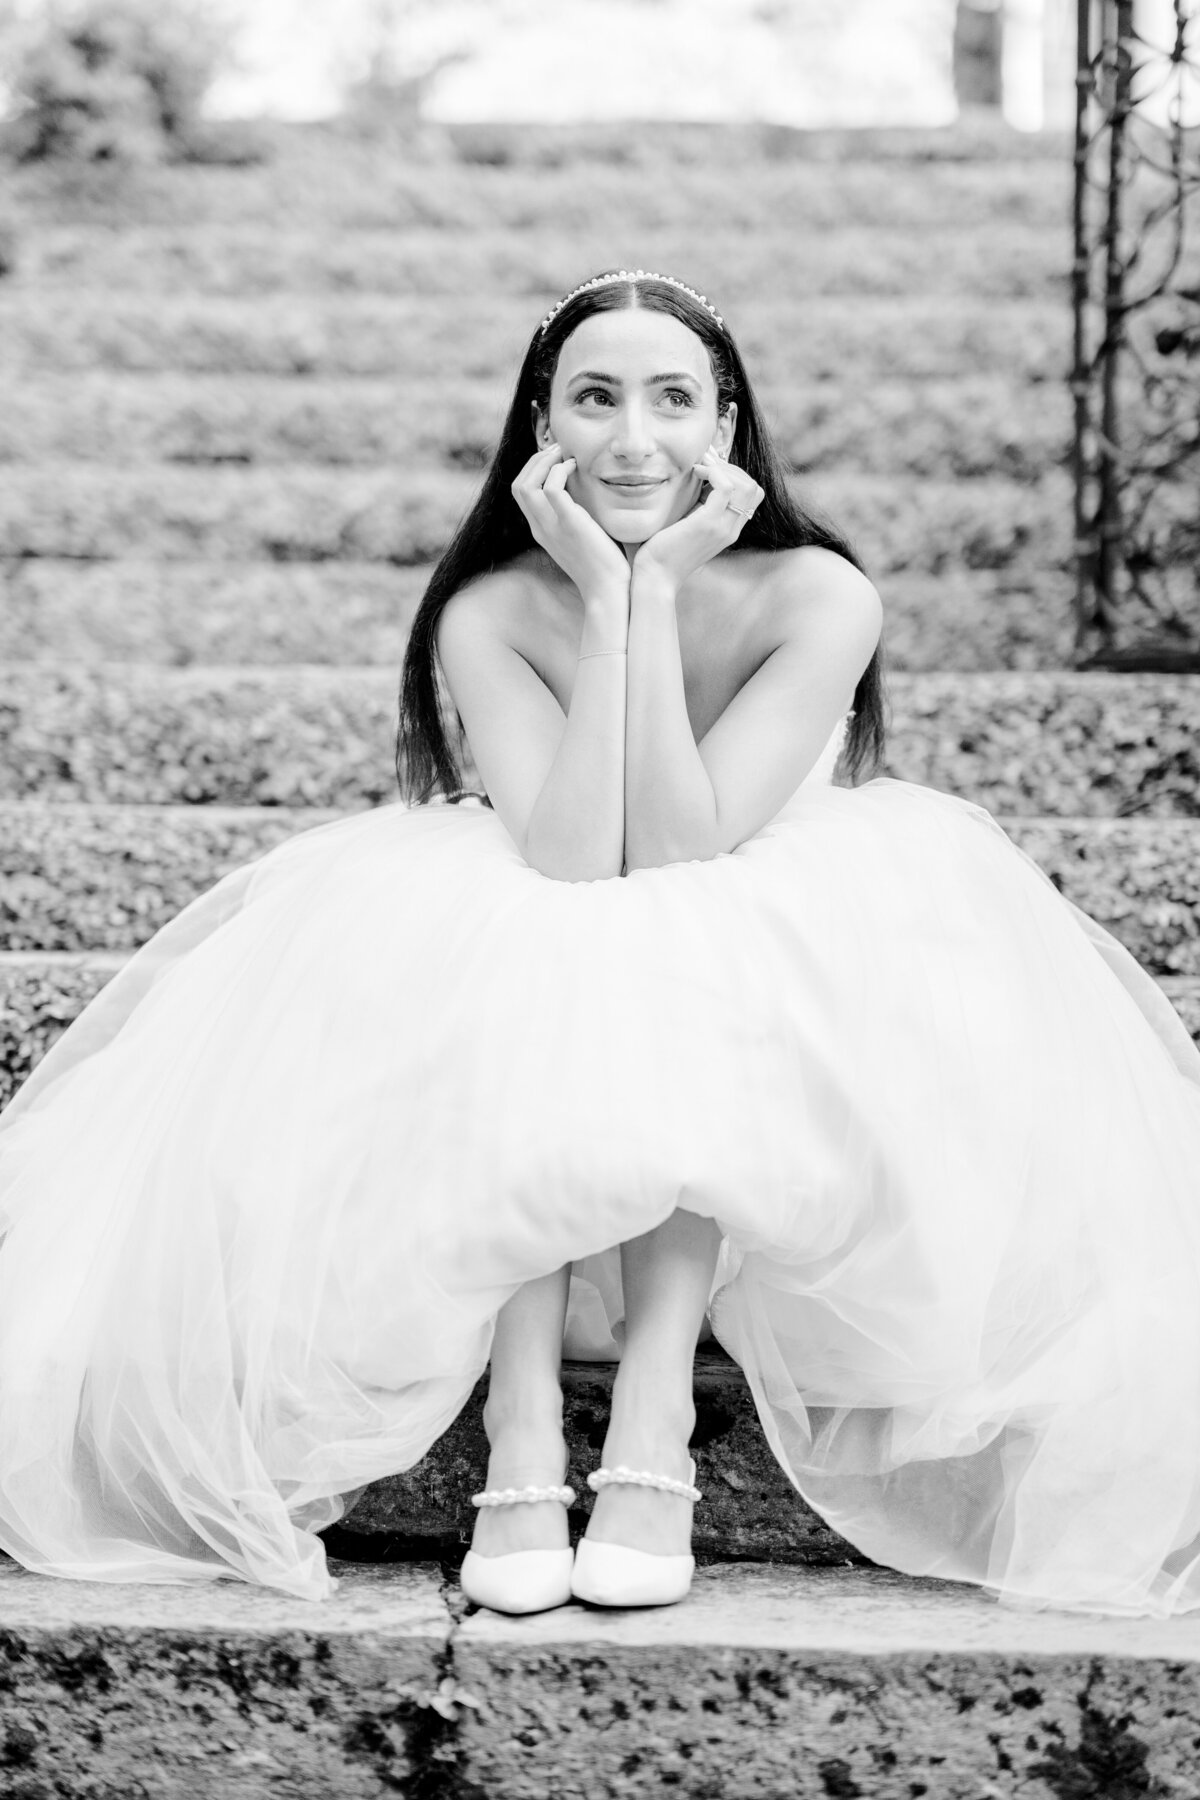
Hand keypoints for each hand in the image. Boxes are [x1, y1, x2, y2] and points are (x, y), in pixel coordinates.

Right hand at [511, 444, 631, 604]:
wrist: (609, 590)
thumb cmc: (603, 564)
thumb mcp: (581, 536)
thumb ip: (575, 515)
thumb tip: (584, 491)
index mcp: (541, 530)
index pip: (521, 493)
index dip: (534, 469)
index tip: (556, 459)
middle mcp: (540, 528)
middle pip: (518, 486)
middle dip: (536, 461)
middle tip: (559, 451)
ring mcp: (551, 527)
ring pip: (526, 485)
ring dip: (544, 462)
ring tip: (565, 455)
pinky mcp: (569, 524)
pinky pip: (552, 488)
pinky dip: (560, 471)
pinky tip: (576, 468)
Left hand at [631, 449, 763, 596]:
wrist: (655, 577)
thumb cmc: (663, 550)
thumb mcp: (687, 522)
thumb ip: (699, 504)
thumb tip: (698, 475)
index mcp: (729, 530)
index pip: (752, 495)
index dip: (735, 475)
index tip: (710, 469)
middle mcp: (731, 530)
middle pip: (754, 487)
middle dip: (731, 468)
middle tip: (705, 465)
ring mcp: (722, 527)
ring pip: (745, 485)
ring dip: (724, 468)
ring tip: (700, 468)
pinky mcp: (708, 524)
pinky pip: (725, 487)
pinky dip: (713, 472)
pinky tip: (695, 472)